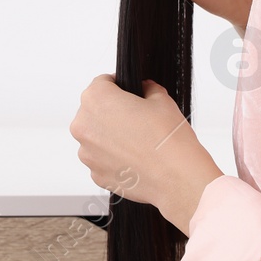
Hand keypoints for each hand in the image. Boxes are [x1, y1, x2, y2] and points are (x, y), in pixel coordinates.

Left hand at [70, 74, 222, 235]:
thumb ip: (148, 89)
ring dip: (111, 137)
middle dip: (112, 113)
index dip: (118, 86)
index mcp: (96, 99)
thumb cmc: (168, 139)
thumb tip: (145, 90)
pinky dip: (114, 158)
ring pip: (96, 138)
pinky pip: (101, 160)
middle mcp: (84, 125)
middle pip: (94, 111)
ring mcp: (87, 153)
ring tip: (137, 142)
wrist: (177, 177)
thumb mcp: (161, 99)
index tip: (127, 93)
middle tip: (136, 119)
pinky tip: (135, 158)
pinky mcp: (96, 174)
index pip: (101, 83)